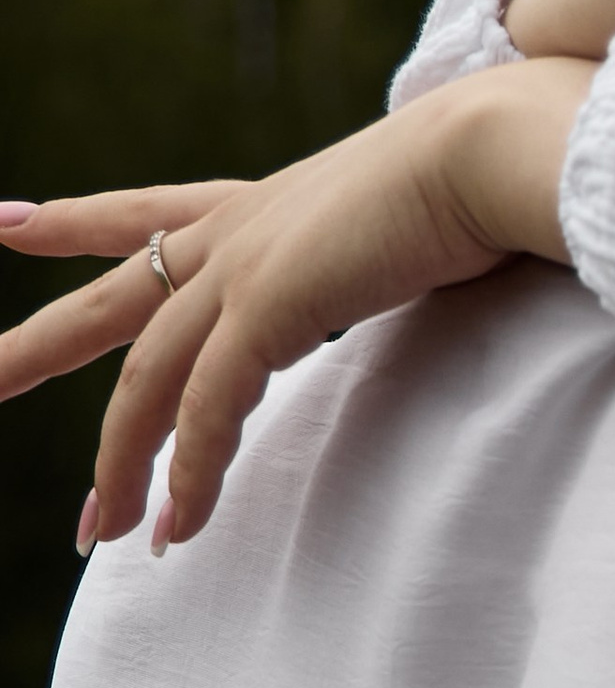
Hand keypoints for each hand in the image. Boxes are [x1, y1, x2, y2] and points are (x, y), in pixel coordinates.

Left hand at [0, 65, 589, 549]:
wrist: (493, 151)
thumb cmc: (480, 178)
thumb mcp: (406, 218)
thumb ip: (380, 248)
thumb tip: (416, 259)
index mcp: (260, 206)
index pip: (146, 215)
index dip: (73, 220)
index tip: (10, 222)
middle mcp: (235, 231)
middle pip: (108, 299)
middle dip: (34, 347)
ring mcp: (242, 266)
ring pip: (146, 380)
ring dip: (118, 465)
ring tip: (96, 536)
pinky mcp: (267, 305)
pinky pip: (209, 410)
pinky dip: (191, 475)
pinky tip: (174, 528)